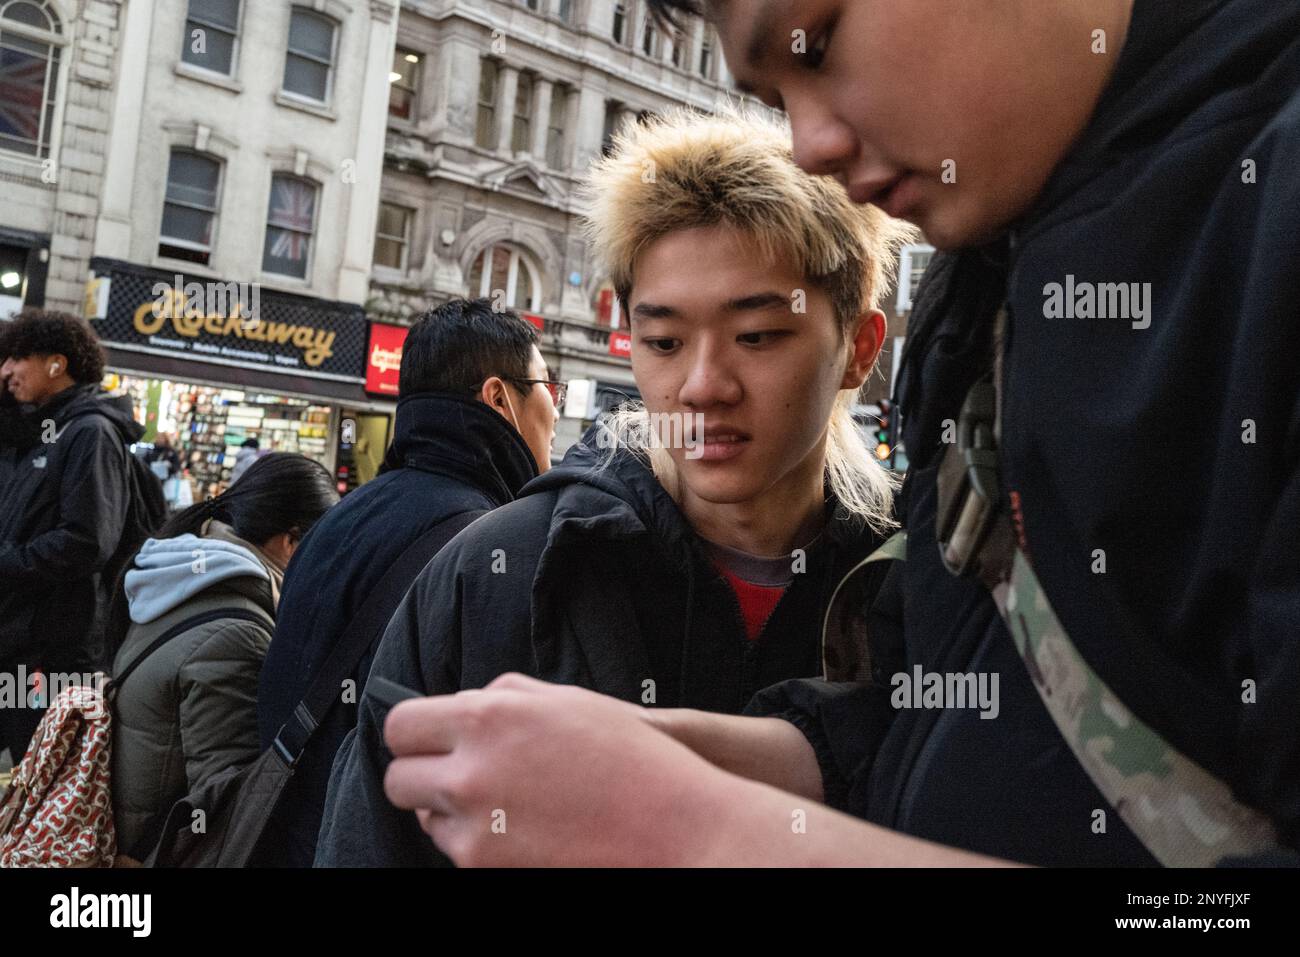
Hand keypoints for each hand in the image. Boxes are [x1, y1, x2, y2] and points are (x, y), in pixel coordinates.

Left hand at [382, 673, 734, 866]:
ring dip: (449, 809)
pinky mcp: (485, 868)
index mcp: (489, 716)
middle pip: (398, 779)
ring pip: (424, 819)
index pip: (402, 725)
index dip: (414, 733)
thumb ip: (505, 696)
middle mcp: (472, 771)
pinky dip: (477, 840)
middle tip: (454, 773)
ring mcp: (476, 827)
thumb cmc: (629, 758)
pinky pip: (455, 851)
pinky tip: (521, 827)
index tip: (426, 738)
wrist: (671, 826)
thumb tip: (464, 703)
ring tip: (503, 801)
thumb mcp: (568, 701)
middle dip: (420, 775)